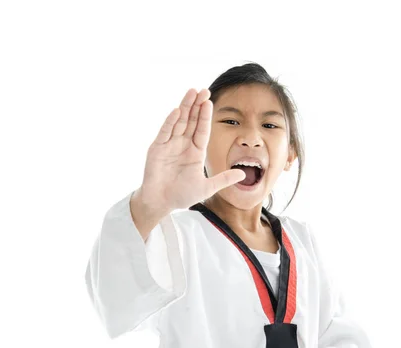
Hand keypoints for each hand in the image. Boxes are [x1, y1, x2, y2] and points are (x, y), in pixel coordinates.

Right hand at [139, 88, 245, 212]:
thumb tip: (243, 174)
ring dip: (185, 107)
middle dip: (197, 105)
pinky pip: (165, 132)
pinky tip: (177, 111)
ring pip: (179, 122)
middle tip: (203, 90)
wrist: (161, 203)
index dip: (205, 116)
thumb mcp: (206, 188)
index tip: (210, 102)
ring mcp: (169, 145)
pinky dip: (171, 122)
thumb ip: (223, 179)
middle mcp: (182, 145)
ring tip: (191, 92)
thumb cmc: (181, 196)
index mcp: (195, 152)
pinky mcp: (157, 148)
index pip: (202, 130)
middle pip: (191, 121)